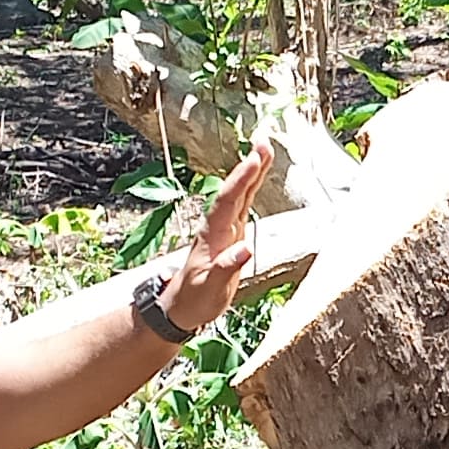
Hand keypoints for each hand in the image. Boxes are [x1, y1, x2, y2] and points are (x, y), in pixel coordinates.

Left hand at [154, 142, 271, 335]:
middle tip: (263, 143)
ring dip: (252, 172)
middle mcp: (218, 227)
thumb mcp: (211, 289)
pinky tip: (259, 175)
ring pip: (240, 194)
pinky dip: (252, 187)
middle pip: (235, 191)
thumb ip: (226, 268)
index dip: (242, 180)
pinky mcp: (232, 233)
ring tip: (265, 149)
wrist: (183, 306)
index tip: (254, 160)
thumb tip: (245, 249)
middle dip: (249, 167)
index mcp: (212, 236)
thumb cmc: (195, 299)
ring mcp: (225, 228)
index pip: (229, 202)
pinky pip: (244, 204)